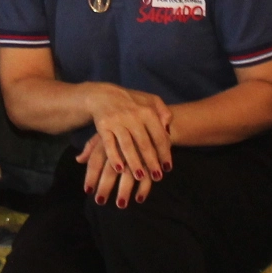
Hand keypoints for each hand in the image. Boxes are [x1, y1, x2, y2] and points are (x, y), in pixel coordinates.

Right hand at [78, 82, 172, 196]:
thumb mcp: (151, 101)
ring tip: (140, 177)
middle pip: (144, 144)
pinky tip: (119, 169)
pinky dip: (113, 157)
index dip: (164, 153)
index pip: (159, 136)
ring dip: (134, 163)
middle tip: (157, 177)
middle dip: (151, 162)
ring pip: (127, 146)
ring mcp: (117, 121)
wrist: (104, 95)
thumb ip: (163, 113)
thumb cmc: (132, 102)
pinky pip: (109, 144)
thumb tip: (168, 130)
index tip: (168, 168)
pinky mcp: (103, 126)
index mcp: (147, 111)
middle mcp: (132, 116)